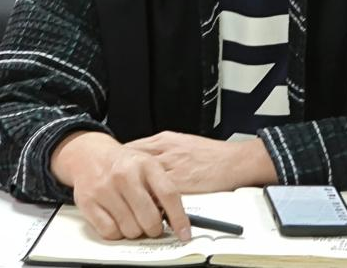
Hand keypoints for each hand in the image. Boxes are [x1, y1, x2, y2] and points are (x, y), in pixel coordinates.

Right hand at [49, 131, 190, 241]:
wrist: (90, 154)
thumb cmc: (123, 163)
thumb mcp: (147, 164)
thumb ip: (161, 187)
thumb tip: (175, 218)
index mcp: (146, 164)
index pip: (168, 194)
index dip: (179, 218)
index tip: (184, 234)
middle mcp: (125, 175)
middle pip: (150, 218)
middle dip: (154, 228)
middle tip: (152, 224)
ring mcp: (105, 189)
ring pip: (131, 229)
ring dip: (135, 231)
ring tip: (133, 218)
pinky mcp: (88, 202)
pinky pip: (110, 232)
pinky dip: (117, 233)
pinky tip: (118, 221)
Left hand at [125, 131, 277, 192]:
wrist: (235, 161)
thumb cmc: (213, 154)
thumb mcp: (184, 143)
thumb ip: (165, 150)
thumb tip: (147, 159)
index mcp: (166, 139)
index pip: (133, 148)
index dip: (119, 160)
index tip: (112, 167)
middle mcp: (165, 150)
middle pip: (131, 161)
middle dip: (120, 173)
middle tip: (111, 185)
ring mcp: (172, 166)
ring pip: (141, 178)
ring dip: (131, 189)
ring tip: (123, 200)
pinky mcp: (180, 182)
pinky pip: (156, 193)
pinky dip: (147, 200)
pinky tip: (142, 207)